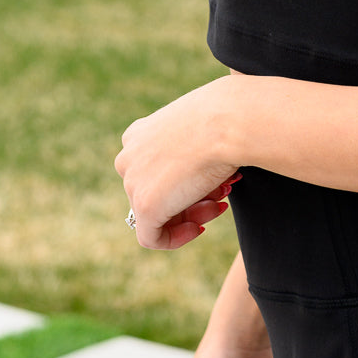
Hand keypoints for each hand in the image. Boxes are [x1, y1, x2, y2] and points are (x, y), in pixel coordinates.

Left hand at [115, 79, 240, 248]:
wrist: (227, 123)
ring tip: (220, 204)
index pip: (153, 170)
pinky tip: (199, 228)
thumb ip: (189, 148)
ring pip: (157, 214)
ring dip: (193, 214)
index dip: (184, 181)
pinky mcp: (145, 206)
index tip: (209, 184)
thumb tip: (200, 170)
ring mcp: (134, 182)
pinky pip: (152, 237)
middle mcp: (129, 157)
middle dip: (192, 197)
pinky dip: (176, 238)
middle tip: (221, 196)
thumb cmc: (223, 120)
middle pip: (158, 192)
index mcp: (139, 135)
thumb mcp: (200, 129)